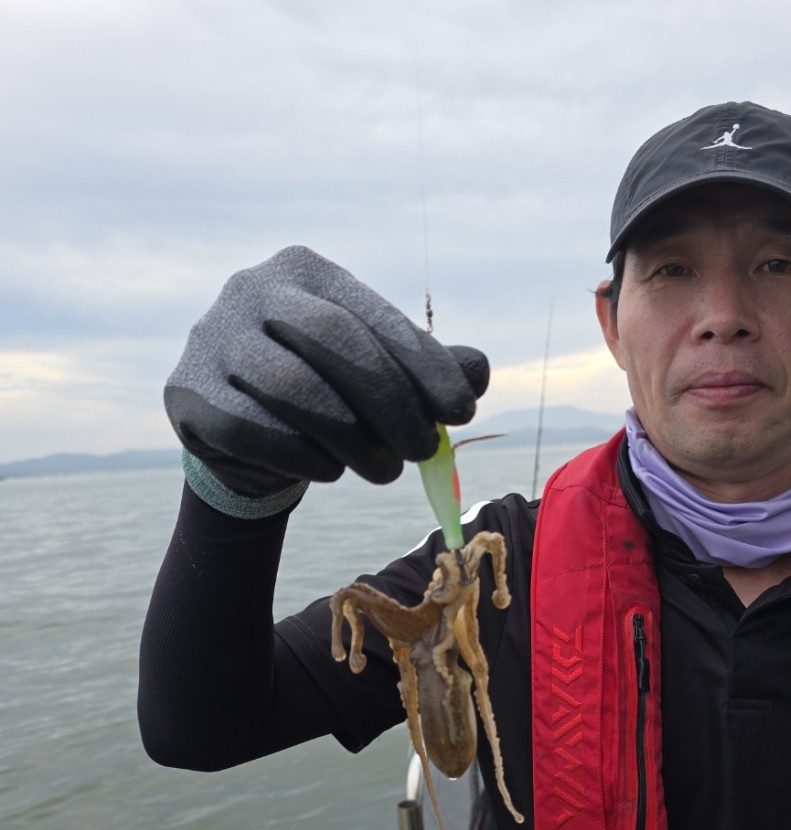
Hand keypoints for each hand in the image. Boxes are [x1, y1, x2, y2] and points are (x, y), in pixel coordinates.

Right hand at [164, 246, 489, 494]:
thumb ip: (427, 368)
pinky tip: (328, 470)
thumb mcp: (376, 374)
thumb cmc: (322, 393)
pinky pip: (252, 429)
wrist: (242, 434)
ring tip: (383, 470)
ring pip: (294, 389)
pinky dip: (300, 456)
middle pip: (335, 341)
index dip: (425, 365)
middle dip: (391, 402)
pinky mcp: (187, 391)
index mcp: (306, 271)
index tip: (463, 412)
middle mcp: (251, 289)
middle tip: (424, 450)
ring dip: (352, 439)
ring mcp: (211, 337)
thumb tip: (477, 371)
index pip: (374, 316)